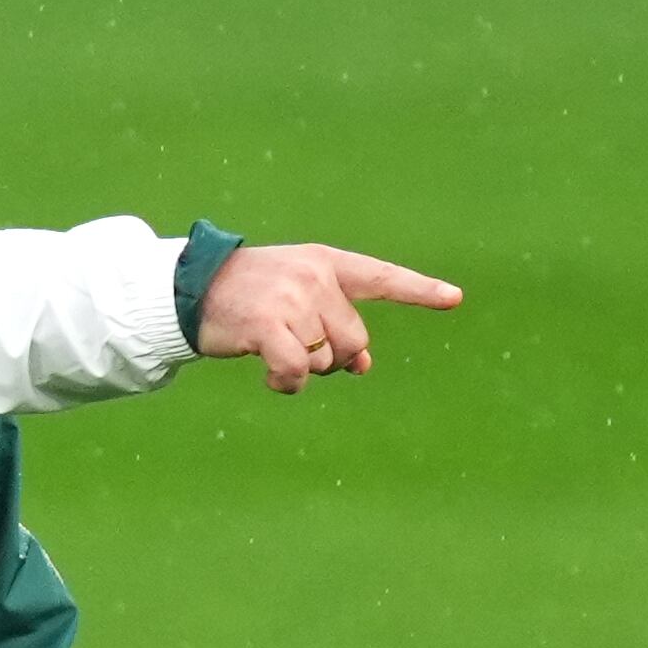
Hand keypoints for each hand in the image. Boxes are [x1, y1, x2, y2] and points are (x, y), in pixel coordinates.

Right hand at [197, 242, 464, 393]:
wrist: (193, 288)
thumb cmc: (249, 297)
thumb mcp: (297, 301)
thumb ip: (333, 325)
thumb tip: (363, 366)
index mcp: (327, 263)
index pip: (381, 277)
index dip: (419, 291)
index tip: (454, 299)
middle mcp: (315, 277)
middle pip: (353, 340)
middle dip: (332, 358)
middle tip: (299, 351)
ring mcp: (292, 299)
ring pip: (325, 359)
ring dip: (303, 370)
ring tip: (273, 354)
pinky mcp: (267, 324)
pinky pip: (297, 371)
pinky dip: (287, 384)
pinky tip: (272, 379)